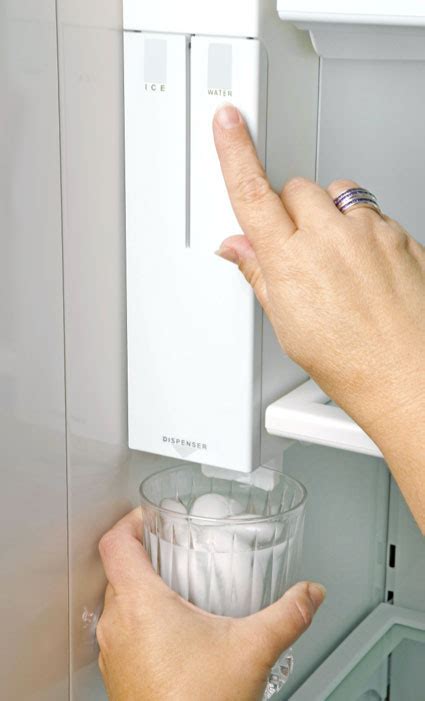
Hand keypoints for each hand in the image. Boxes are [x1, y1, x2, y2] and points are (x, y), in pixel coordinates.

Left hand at [97, 509, 324, 700]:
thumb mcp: (252, 649)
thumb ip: (287, 613)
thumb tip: (309, 594)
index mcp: (140, 604)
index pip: (116, 542)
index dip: (130, 520)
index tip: (148, 516)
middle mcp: (118, 624)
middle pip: (116, 568)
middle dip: (143, 552)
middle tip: (169, 547)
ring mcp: (114, 652)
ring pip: (116, 601)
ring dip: (140, 587)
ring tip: (173, 586)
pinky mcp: (119, 675)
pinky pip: (120, 631)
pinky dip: (139, 619)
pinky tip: (171, 632)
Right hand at [213, 104, 424, 532]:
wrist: (409, 375)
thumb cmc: (350, 362)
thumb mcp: (288, 324)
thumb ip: (259, 274)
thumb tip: (236, 248)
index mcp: (290, 261)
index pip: (252, 193)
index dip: (235, 152)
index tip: (228, 122)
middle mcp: (330, 237)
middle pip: (297, 189)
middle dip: (291, 210)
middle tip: (297, 250)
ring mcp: (369, 231)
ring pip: (337, 196)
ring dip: (329, 217)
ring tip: (336, 262)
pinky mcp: (400, 233)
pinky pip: (371, 213)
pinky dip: (361, 231)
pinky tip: (364, 268)